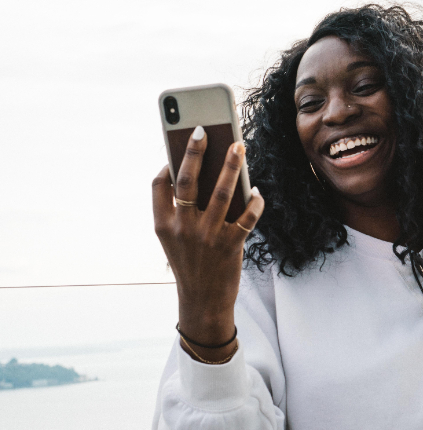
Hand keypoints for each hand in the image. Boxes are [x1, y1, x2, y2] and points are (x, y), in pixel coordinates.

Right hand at [152, 127, 264, 360]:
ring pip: (221, 192)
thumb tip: (198, 175)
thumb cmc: (191, 264)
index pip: (159, 185)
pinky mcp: (230, 245)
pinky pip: (247, 216)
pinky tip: (256, 191)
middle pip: (188, 180)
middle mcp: (182, 227)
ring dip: (231, 165)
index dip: (168, 163)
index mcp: (163, 224)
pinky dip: (254, 201)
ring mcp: (207, 236)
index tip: (177, 143)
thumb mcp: (174, 239)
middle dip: (195, 151)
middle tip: (204, 128)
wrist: (203, 301)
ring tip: (239, 146)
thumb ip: (179, 211)